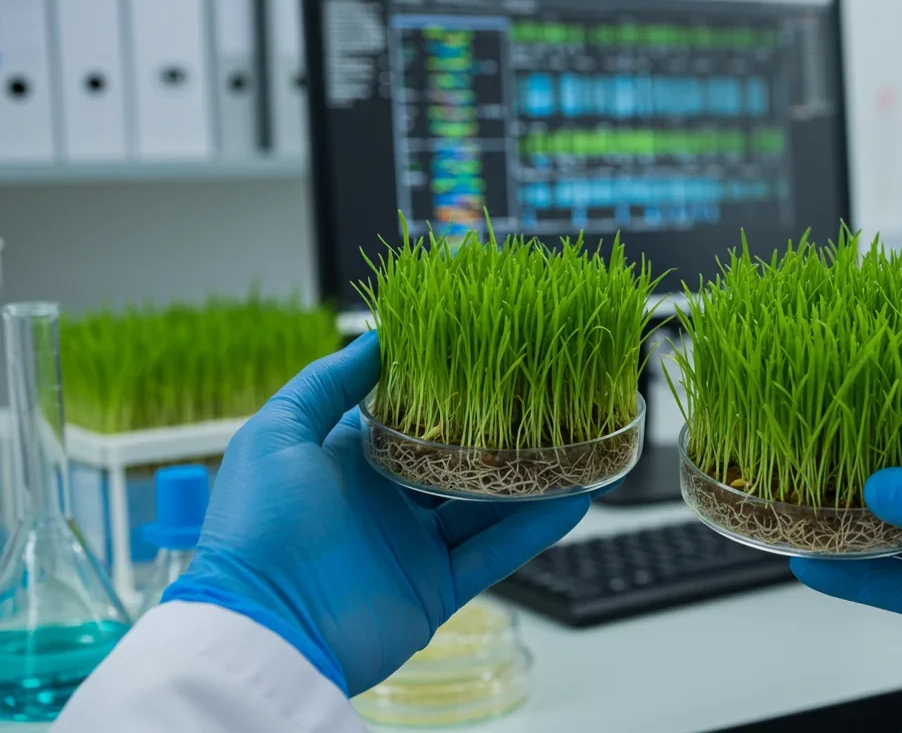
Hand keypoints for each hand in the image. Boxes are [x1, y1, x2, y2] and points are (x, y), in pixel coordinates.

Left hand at [164, 332, 589, 695]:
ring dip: (531, 478)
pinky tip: (574, 497)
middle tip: (548, 399)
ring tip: (579, 446)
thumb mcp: (278, 432)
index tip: (488, 358)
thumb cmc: (257, 525)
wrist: (265, 627)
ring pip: (486, 504)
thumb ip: (327, 382)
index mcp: (343, 462)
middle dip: (500, 434)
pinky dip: (536, 527)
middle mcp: (382, 502)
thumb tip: (377, 339)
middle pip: (456, 460)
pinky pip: (496, 552)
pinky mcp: (436, 587)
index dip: (446, 391)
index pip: (407, 418)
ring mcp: (411, 545)